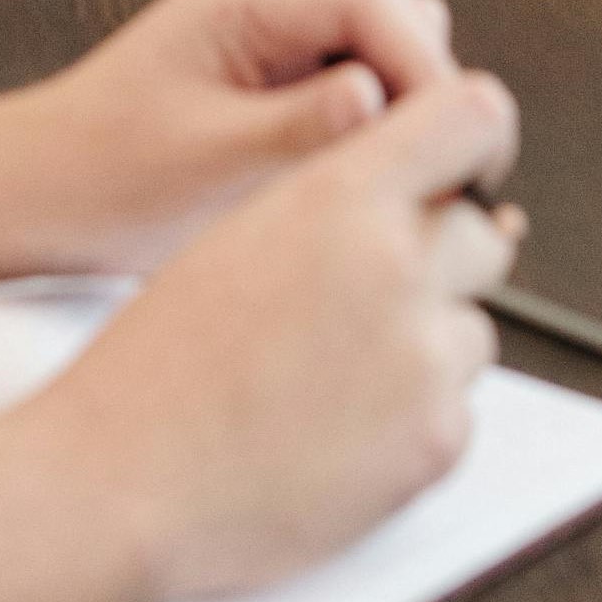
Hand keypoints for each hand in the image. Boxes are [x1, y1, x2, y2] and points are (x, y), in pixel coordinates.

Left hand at [0, 0, 468, 267]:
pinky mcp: (274, 79)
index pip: (377, 2)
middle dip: (424, 89)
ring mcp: (272, 37)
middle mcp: (265, 0)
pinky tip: (364, 182)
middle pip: (395, 19)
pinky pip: (353, 87)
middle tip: (439, 171)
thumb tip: (386, 104)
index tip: (460, 136)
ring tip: (398, 181)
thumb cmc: (98, 178)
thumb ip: (305, 129)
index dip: (431, 68)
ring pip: (383, 53)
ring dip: (401, 112)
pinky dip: (373, 130)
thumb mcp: (211, 162)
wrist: (32, 198)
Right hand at [52, 70, 521, 601]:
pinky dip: (412, 422)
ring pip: (471, 329)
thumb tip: (419, 194)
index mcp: (338, 197)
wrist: (118, 484)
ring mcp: (424, 357)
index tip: (463, 169)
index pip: (474, 116)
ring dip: (423, 348)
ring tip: (327, 379)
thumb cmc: (156, 367)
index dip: (474, 143)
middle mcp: (395, 264)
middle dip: (441, 261)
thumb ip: (334, 204)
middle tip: (364, 303)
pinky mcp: (438, 439)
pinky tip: (334, 433)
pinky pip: (458, 409)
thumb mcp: (237, 236)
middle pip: (483, 233)